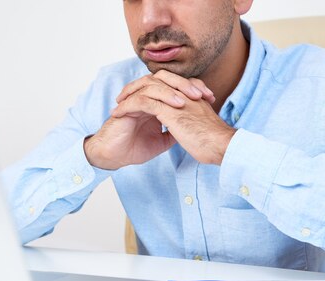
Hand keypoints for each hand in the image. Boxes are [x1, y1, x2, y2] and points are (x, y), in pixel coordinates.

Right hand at [84, 71, 216, 169]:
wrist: (114, 157)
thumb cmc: (134, 148)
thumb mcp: (162, 141)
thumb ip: (175, 131)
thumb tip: (192, 128)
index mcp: (154, 101)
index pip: (175, 86)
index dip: (193, 88)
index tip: (210, 98)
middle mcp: (145, 96)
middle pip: (165, 79)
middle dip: (185, 84)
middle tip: (201, 94)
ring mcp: (134, 99)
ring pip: (154, 84)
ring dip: (173, 90)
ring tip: (188, 99)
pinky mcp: (125, 107)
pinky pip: (142, 97)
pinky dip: (158, 99)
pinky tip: (174, 106)